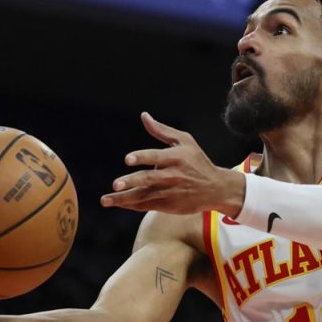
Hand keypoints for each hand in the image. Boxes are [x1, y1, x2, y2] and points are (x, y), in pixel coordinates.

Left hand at [102, 113, 243, 216]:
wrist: (216, 188)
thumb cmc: (197, 161)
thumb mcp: (185, 142)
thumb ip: (162, 131)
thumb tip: (144, 116)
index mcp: (176, 157)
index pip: (156, 156)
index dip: (142, 157)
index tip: (128, 159)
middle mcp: (173, 175)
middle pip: (149, 179)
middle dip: (131, 182)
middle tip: (115, 184)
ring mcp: (171, 192)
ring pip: (144, 196)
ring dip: (123, 198)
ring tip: (105, 200)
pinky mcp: (170, 205)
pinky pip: (147, 205)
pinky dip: (132, 205)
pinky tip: (118, 203)